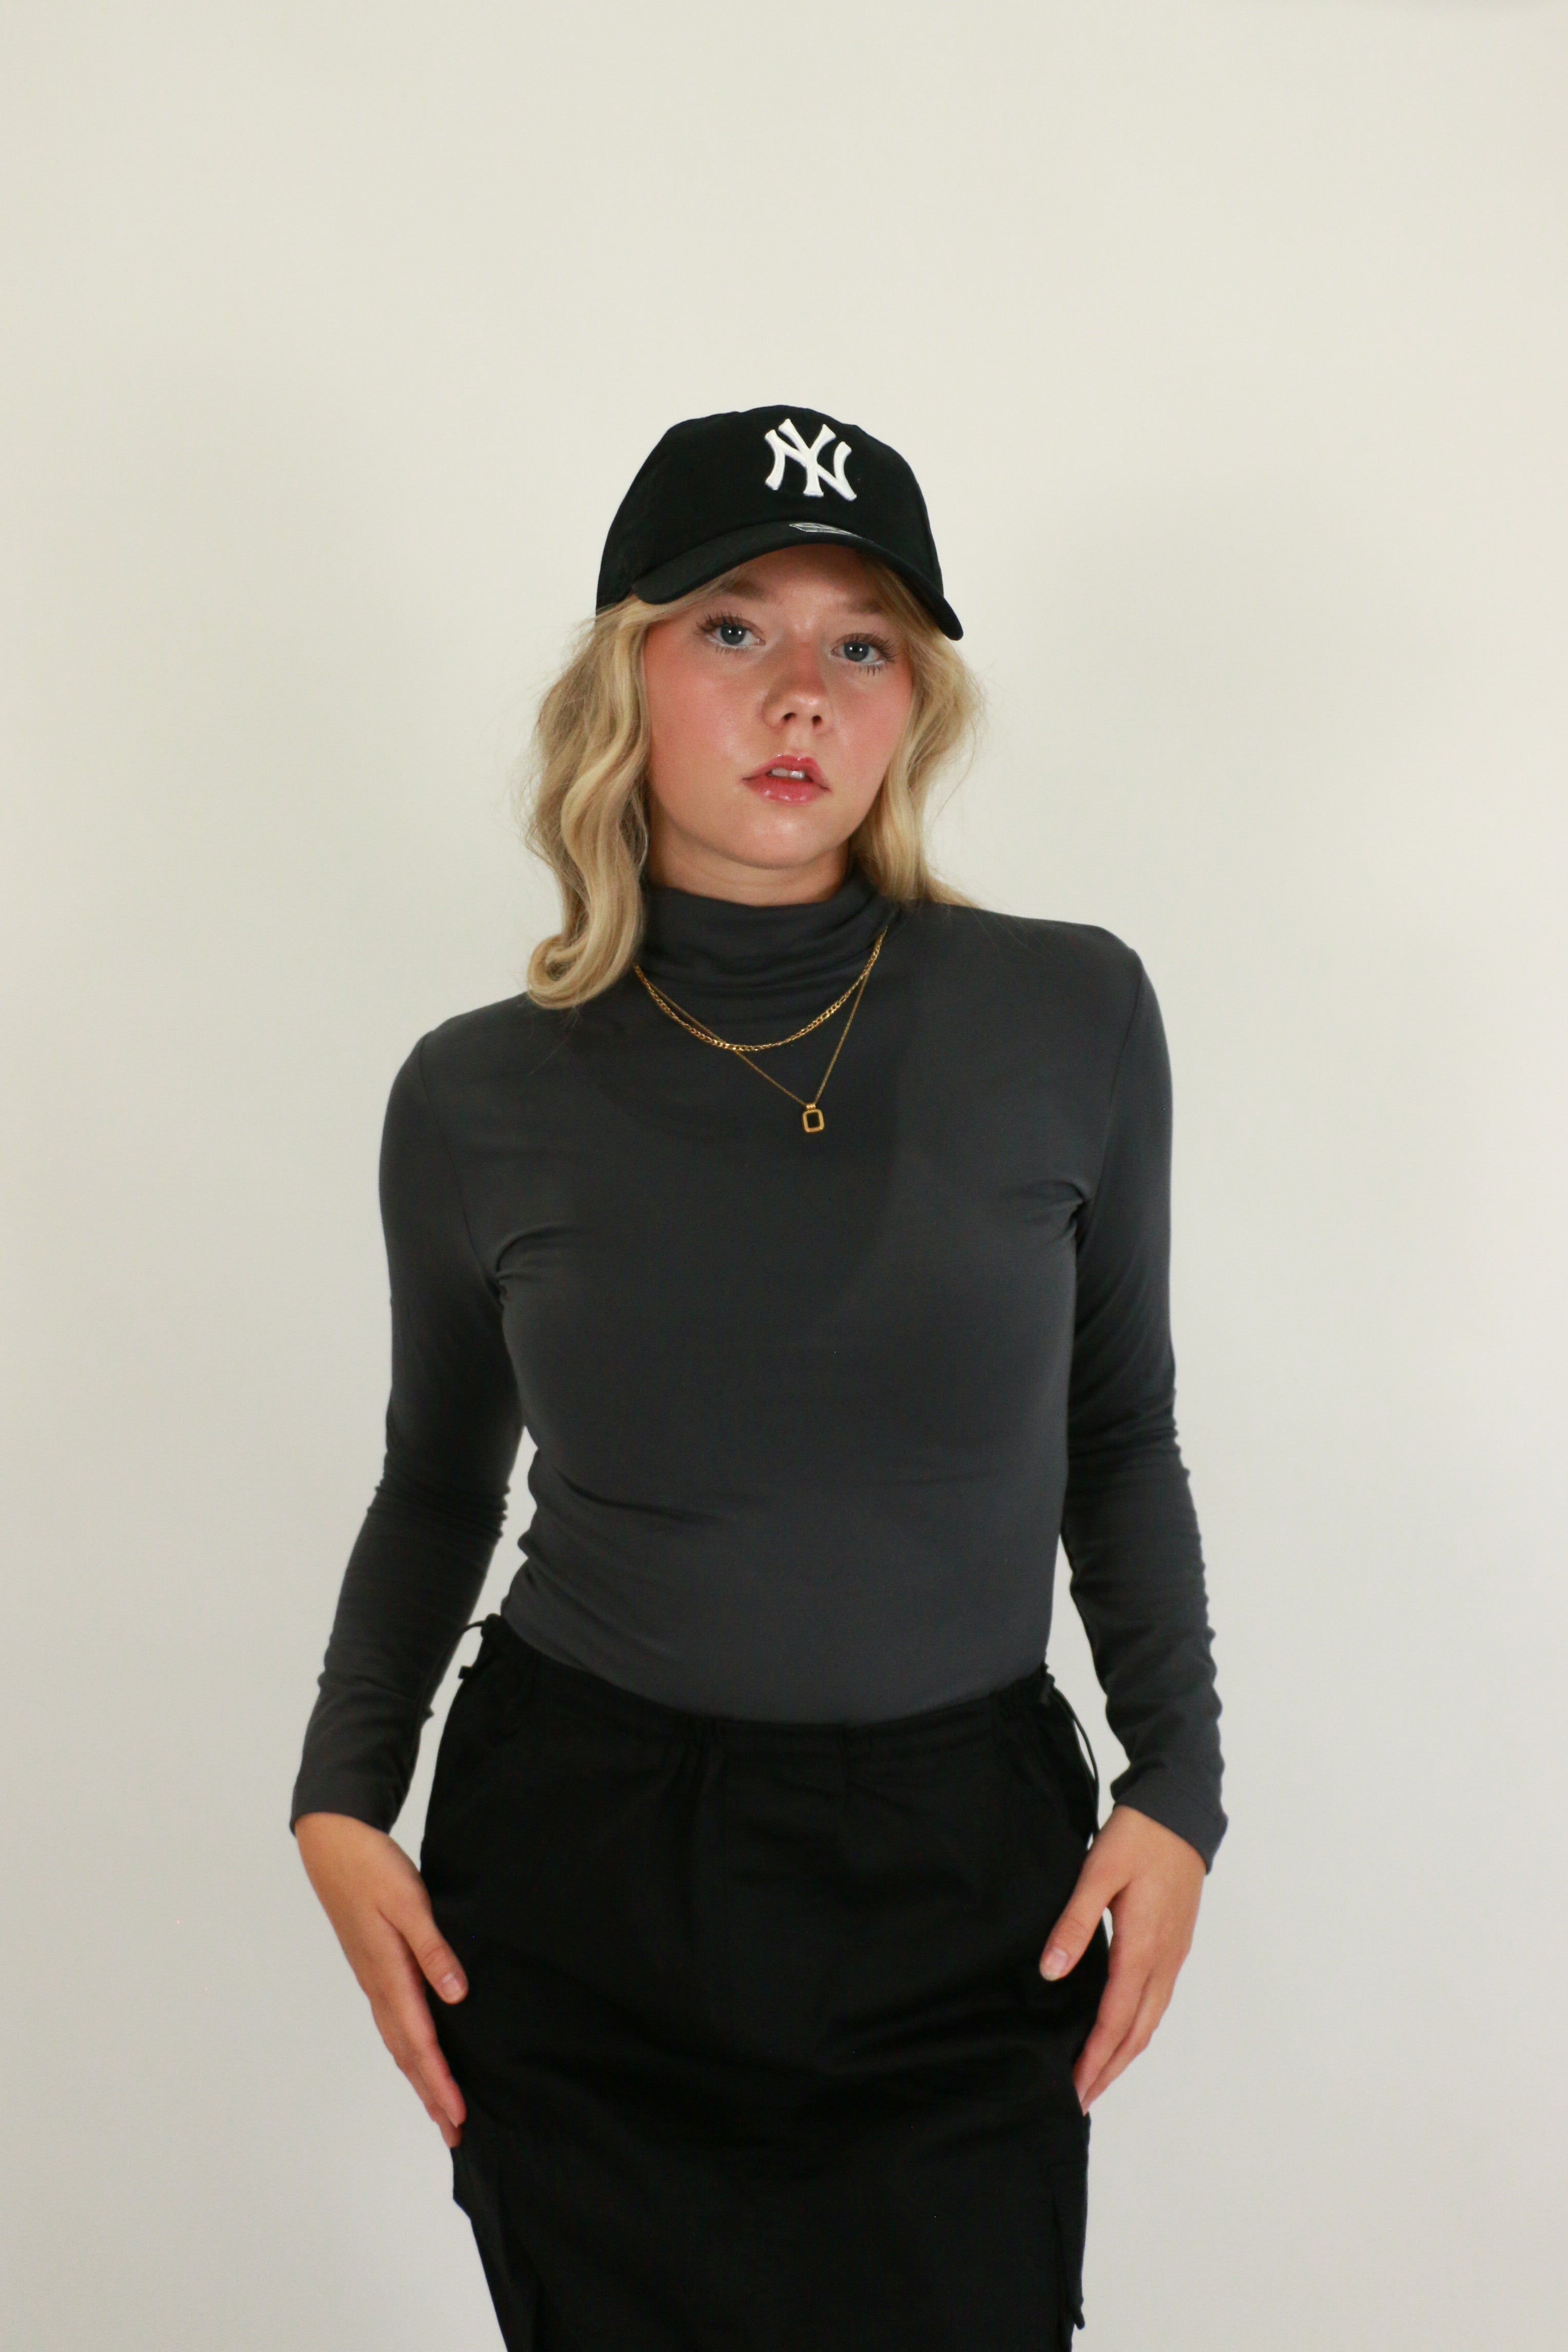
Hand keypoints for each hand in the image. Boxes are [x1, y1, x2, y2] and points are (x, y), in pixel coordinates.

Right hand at [294, 1811, 468, 2146]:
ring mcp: (374, 1979)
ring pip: (399, 2041)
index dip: (440, 2081)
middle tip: (455, 2133)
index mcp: (389, 1974)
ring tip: (442, 2109)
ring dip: (421, 2077)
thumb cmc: (372, 1869)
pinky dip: (410, 2048)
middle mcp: (379, 1986)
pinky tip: (420, 2053)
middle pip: (408, 2053)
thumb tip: (456, 1994)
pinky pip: (394, 2021)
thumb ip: (433, 1949)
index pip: (420, 2041)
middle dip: (431, 2095)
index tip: (458, 2114)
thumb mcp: (410, 1902)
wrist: (333, 1845)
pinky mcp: (374, 1968)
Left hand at [1038, 1802, 1205, 2112]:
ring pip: (1150, 2019)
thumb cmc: (1137, 1837)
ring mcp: (1174, 1954)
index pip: (1115, 2020)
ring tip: (1098, 2075)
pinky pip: (1157, 1999)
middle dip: (1109, 2069)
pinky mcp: (1175, 1943)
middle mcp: (1163, 1960)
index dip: (1094, 2058)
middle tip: (1081, 2099)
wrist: (1180, 1811)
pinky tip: (1122, 2029)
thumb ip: (1073, 1923)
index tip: (1074, 2089)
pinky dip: (1138, 2026)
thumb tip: (1051, 1972)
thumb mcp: (1098, 1872)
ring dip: (1124, 2052)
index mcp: (1142, 1948)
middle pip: (1137, 2032)